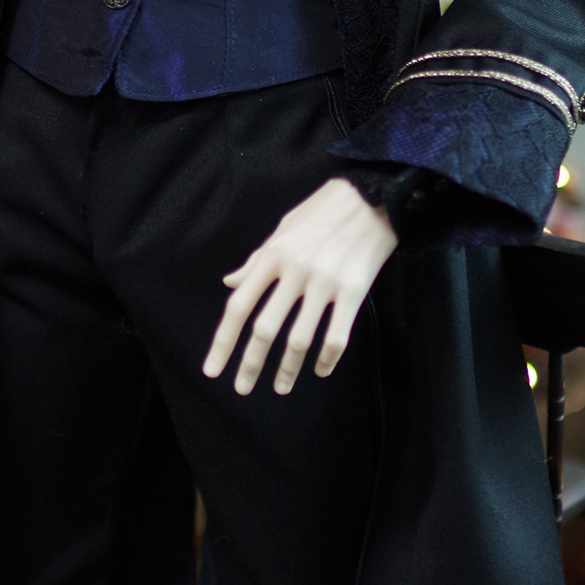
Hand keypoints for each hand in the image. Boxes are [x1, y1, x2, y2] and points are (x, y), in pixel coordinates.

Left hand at [202, 177, 397, 396]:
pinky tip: (319, 370)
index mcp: (273, 255)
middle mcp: (295, 271)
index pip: (240, 305)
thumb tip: (230, 282)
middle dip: (251, 364)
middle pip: (265, 328)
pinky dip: (326, 359)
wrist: (371, 196)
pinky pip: (336, 336)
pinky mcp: (354, 291)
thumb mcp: (282, 228)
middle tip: (242, 388)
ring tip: (280, 387)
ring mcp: (325, 283)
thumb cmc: (323, 210)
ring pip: (300, 339)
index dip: (223, 341)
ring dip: (288, 369)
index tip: (213, 369)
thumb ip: (256, 259)